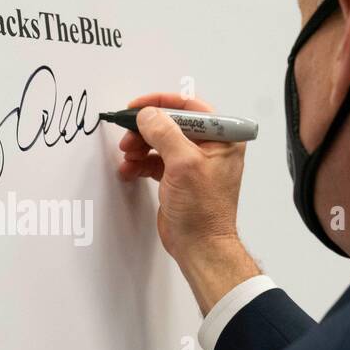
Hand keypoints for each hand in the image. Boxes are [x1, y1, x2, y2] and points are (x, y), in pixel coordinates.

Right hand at [116, 93, 259, 314]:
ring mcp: (192, 163)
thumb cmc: (204, 211)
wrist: (200, 246)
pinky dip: (140, 163)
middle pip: (170, 124)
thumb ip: (164, 133)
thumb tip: (147, 114)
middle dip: (145, 130)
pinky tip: (129, 169)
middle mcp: (209, 147)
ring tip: (127, 155)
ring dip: (139, 146)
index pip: (190, 107)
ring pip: (159, 142)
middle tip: (127, 135)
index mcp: (222, 138)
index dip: (161, 104)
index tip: (137, 107)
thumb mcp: (184, 164)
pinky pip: (155, 161)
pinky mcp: (178, 178)